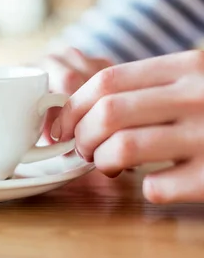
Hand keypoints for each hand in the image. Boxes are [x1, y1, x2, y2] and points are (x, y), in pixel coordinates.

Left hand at [51, 51, 203, 203]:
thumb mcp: (197, 79)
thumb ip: (151, 85)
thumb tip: (83, 104)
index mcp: (187, 67)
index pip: (107, 79)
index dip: (75, 105)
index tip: (66, 123)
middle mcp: (197, 97)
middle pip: (107, 113)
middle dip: (81, 136)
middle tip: (83, 149)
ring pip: (121, 148)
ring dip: (102, 162)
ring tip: (110, 167)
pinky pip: (157, 188)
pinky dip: (146, 189)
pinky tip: (158, 183)